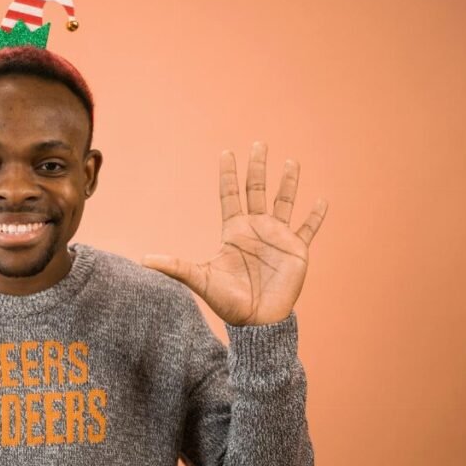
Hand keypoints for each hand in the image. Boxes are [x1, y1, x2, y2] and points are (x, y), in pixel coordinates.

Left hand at [142, 142, 326, 325]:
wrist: (256, 321)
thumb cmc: (227, 302)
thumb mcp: (199, 279)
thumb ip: (174, 266)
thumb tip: (142, 261)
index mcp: (234, 231)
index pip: (230, 194)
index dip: (228, 174)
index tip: (226, 152)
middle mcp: (256, 229)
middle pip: (256, 190)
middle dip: (258, 167)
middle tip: (259, 143)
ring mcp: (277, 238)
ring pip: (284, 202)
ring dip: (288, 183)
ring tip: (291, 162)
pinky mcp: (297, 251)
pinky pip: (308, 229)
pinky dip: (316, 216)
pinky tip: (322, 200)